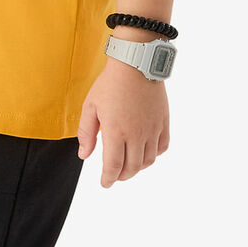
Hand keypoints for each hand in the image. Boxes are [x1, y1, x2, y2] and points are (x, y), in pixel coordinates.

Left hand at [77, 53, 169, 186]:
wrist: (135, 64)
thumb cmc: (110, 83)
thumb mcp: (90, 106)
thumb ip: (86, 133)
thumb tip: (84, 155)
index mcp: (116, 132)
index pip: (113, 166)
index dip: (108, 179)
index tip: (105, 183)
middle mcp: (136, 134)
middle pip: (131, 168)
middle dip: (121, 176)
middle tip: (114, 175)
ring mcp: (152, 129)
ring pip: (148, 160)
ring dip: (137, 168)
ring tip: (128, 165)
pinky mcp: (163, 122)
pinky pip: (162, 147)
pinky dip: (153, 154)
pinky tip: (145, 151)